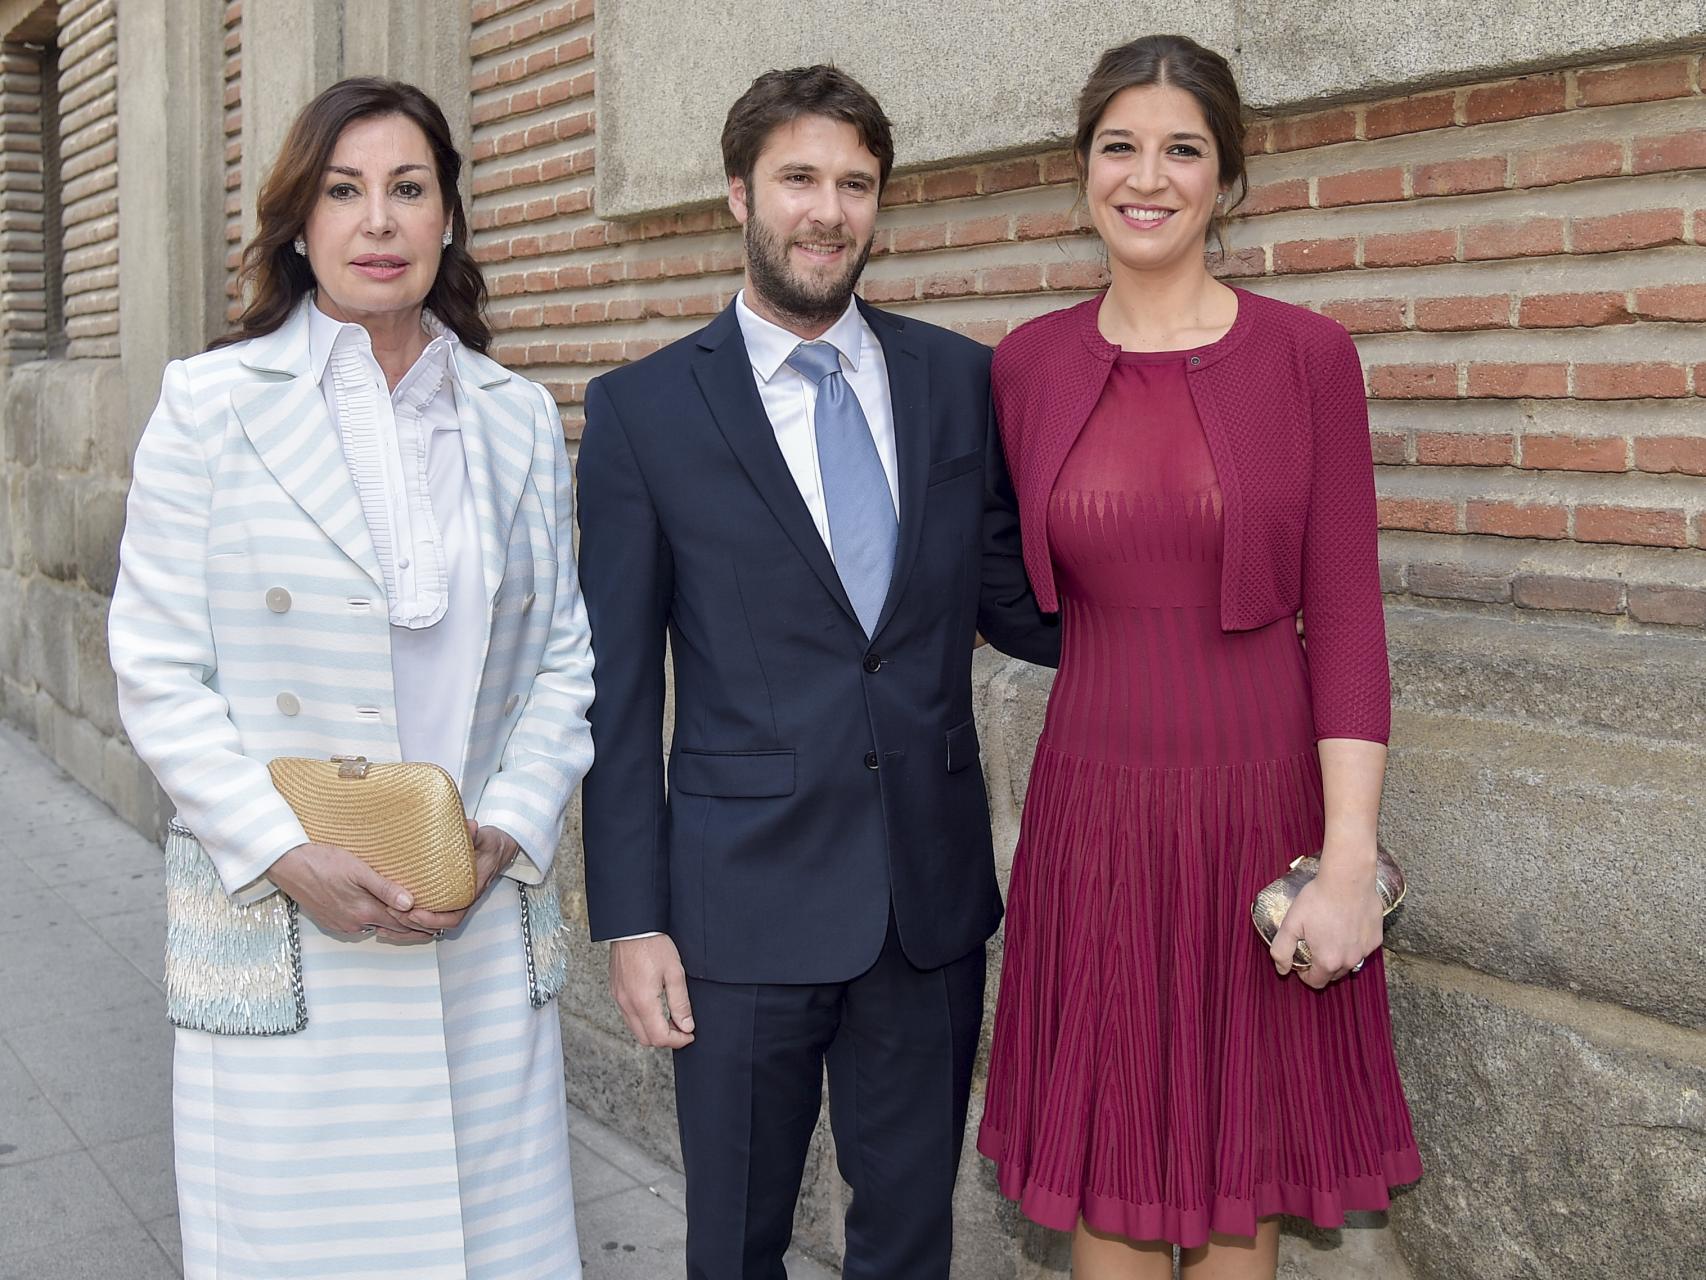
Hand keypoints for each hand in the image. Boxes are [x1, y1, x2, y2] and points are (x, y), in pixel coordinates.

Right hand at [267, 842, 430, 941]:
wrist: (286, 864)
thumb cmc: (322, 861)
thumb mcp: (358, 870)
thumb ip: (384, 888)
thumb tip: (410, 904)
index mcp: (364, 911)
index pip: (403, 923)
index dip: (424, 922)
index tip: (441, 920)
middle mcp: (354, 923)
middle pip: (392, 929)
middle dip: (413, 927)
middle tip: (434, 923)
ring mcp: (341, 924)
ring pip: (376, 928)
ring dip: (394, 925)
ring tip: (413, 918)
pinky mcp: (331, 921)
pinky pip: (360, 925)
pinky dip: (375, 921)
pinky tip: (380, 912)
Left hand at [393, 820, 521, 935]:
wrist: (497, 848)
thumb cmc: (491, 846)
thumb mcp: (486, 838)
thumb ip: (475, 836)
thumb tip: (471, 827)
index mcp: (469, 892)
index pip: (452, 917)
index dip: (433, 920)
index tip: (415, 913)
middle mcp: (459, 901)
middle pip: (434, 925)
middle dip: (412, 923)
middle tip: (392, 912)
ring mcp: (449, 901)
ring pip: (427, 924)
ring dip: (406, 924)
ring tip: (385, 915)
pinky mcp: (440, 897)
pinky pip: (423, 914)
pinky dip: (406, 920)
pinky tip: (388, 916)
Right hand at [609, 934, 694, 1047]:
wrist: (631, 926)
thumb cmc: (653, 944)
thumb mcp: (675, 972)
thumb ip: (680, 1003)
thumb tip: (686, 1026)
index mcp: (642, 1001)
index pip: (659, 1037)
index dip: (678, 1041)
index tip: (690, 1035)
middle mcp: (626, 1003)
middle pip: (645, 1039)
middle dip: (666, 1039)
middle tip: (683, 1028)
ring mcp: (618, 998)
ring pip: (636, 1029)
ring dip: (654, 1030)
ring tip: (672, 1017)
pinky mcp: (616, 991)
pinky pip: (629, 1016)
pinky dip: (644, 1020)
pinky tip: (656, 1007)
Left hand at [1269, 850, 1383, 988]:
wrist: (1348, 879)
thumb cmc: (1318, 899)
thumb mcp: (1290, 923)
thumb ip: (1282, 950)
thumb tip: (1282, 969)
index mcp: (1328, 961)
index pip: (1316, 982)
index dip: (1305, 974)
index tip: (1302, 961)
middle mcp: (1350, 961)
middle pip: (1334, 975)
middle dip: (1322, 966)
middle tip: (1314, 945)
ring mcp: (1366, 950)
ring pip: (1350, 962)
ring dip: (1339, 955)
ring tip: (1329, 934)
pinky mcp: (1376, 939)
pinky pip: (1362, 948)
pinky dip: (1354, 943)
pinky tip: (1346, 926)